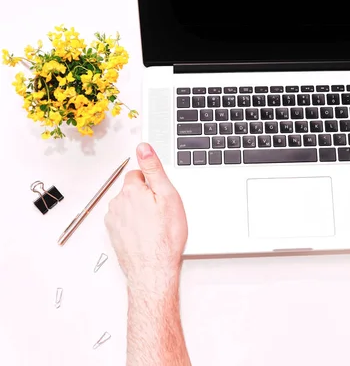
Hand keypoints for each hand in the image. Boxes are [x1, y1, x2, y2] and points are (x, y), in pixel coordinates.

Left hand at [105, 143, 187, 290]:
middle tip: (162, 211)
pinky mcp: (113, 234)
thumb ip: (154, 168)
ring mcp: (113, 220)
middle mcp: (117, 203)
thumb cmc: (165, 237)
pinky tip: (147, 234)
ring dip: (140, 210)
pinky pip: (124, 220)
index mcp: (131, 190)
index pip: (139, 173)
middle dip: (146, 196)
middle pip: (133, 189)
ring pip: (128, 205)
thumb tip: (143, 147)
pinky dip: (134, 224)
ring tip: (156, 225)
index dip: (153, 183)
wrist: (153, 269)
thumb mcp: (168, 196)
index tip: (161, 194)